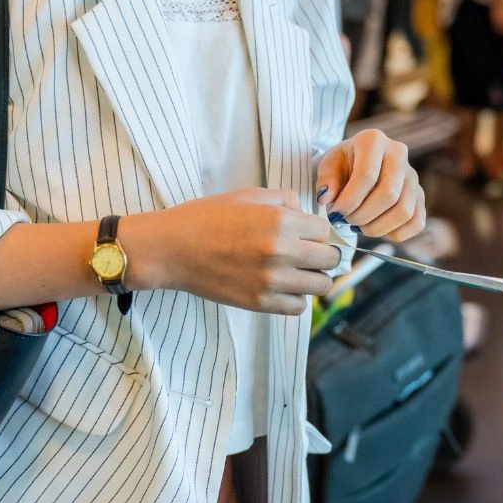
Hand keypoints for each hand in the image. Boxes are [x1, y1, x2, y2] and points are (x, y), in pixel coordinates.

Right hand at [124, 189, 338, 314]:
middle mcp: (281, 251)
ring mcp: (271, 280)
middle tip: (307, 253)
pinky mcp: (260, 302)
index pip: (325, 231)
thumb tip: (307, 214)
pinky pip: (299, 307)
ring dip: (313, 278)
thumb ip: (285, 200)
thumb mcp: (248, 195)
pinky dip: (296, 298)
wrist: (172, 249)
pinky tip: (282, 287)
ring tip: (296, 271)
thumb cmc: (206, 218)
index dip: (317, 231)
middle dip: (322, 254)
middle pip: (330, 259)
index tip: (306, 234)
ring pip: (321, 286)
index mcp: (279, 220)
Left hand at [317, 128, 426, 241]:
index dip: (349, 200)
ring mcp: (413, 176)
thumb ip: (326, 180)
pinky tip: (377, 228)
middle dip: (363, 216)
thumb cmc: (343, 165)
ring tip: (359, 226)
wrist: (359, 164)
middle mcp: (399, 154)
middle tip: (346, 221)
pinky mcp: (420, 196)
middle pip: (389, 195)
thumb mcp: (328, 165)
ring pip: (404, 211)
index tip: (335, 214)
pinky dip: (396, 233)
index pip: (367, 175)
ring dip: (378, 227)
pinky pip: (416, 222)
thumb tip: (327, 198)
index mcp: (374, 140)